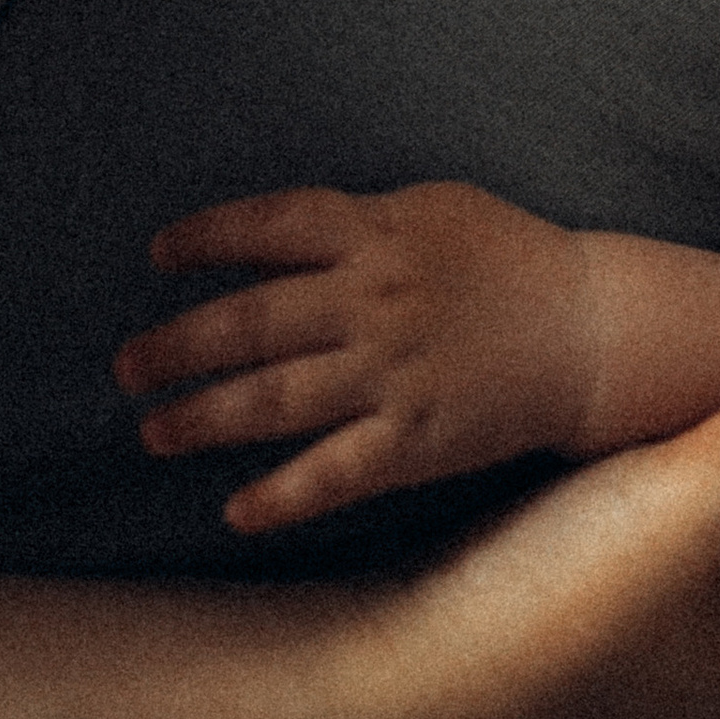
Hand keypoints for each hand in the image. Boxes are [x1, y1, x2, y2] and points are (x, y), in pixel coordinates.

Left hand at [114, 181, 581, 533]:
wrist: (594, 328)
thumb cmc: (512, 259)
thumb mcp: (437, 208)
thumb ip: (360, 219)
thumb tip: (281, 236)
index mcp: (380, 233)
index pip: (274, 224)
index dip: (209, 237)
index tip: (158, 255)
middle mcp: (377, 300)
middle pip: (254, 320)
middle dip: (178, 344)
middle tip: (126, 366)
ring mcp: (395, 373)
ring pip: (277, 399)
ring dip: (206, 417)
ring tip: (154, 432)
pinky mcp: (418, 437)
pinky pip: (336, 472)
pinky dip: (284, 495)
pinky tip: (236, 510)